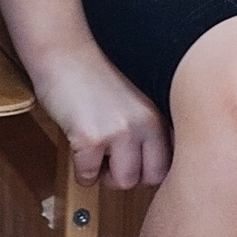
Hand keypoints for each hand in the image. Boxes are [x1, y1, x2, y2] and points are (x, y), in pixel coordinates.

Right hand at [31, 46, 168, 189]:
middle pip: (151, 178)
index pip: (172, 163)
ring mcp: (119, 131)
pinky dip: (81, 171)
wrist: (64, 53)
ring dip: (105, 175)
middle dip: (129, 176)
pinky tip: (78, 147)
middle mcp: (145, 123)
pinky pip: (88, 177)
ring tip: (96, 153)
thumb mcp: (135, 101)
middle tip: (112, 160)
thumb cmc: (93, 78)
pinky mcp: (91, 138)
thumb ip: (148, 130)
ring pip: (123, 182)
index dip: (150, 170)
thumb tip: (156, 172)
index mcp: (158, 114)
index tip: (135, 165)